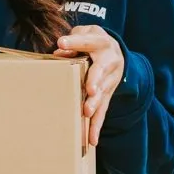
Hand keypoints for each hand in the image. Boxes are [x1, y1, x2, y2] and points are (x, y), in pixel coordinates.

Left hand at [55, 25, 124, 146]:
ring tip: (87, 113)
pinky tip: (92, 140)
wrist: (114, 50)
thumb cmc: (92, 41)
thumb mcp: (84, 34)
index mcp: (101, 42)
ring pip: (103, 93)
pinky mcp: (108, 95)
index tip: (61, 43)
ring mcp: (110, 80)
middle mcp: (109, 61)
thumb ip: (72, 41)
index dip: (75, 42)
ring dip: (95, 104)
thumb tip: (59, 51)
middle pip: (101, 71)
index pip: (88, 41)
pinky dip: (97, 125)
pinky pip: (103, 110)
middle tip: (89, 90)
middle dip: (95, 81)